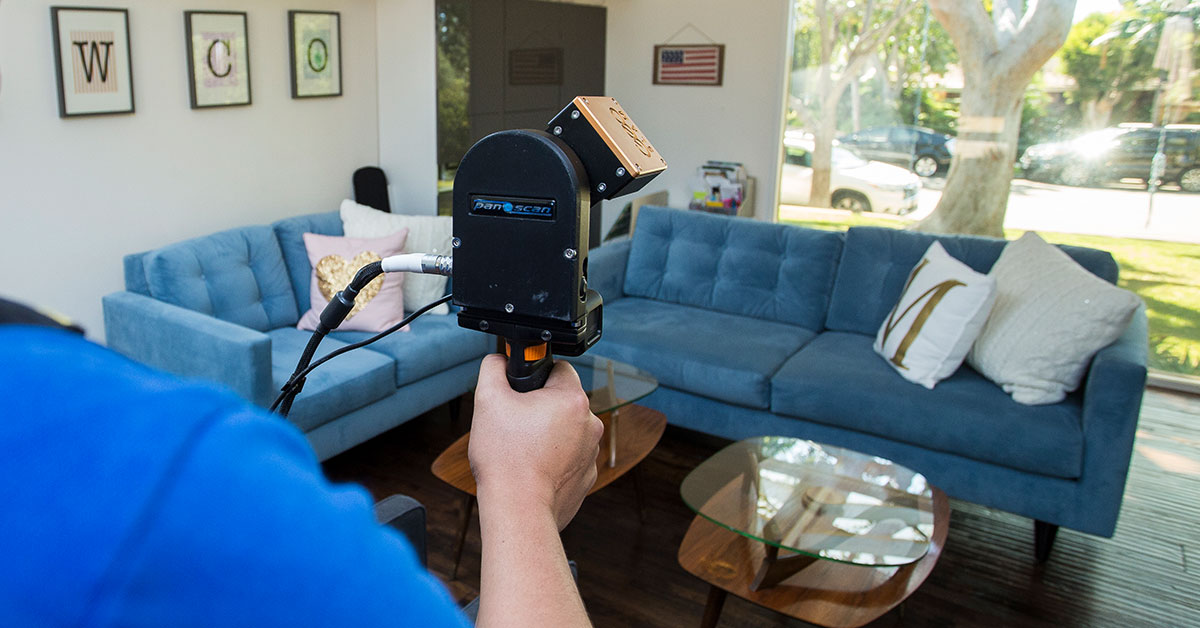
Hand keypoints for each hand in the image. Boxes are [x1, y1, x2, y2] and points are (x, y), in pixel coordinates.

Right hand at [468, 354, 603, 529]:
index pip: (558, 369)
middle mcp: (590, 424)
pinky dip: (554, 459)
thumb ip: (493, 368)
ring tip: (523, 449)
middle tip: (516, 424)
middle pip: (563, 401)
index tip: (521, 394)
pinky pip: (570, 457)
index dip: (535, 378)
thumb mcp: (488, 400)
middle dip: (540, 408)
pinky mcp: (587, 476)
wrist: (518, 509)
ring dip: (549, 434)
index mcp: (573, 399)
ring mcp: (592, 452)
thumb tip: (500, 359)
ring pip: (567, 430)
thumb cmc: (505, 458)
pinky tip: (533, 468)